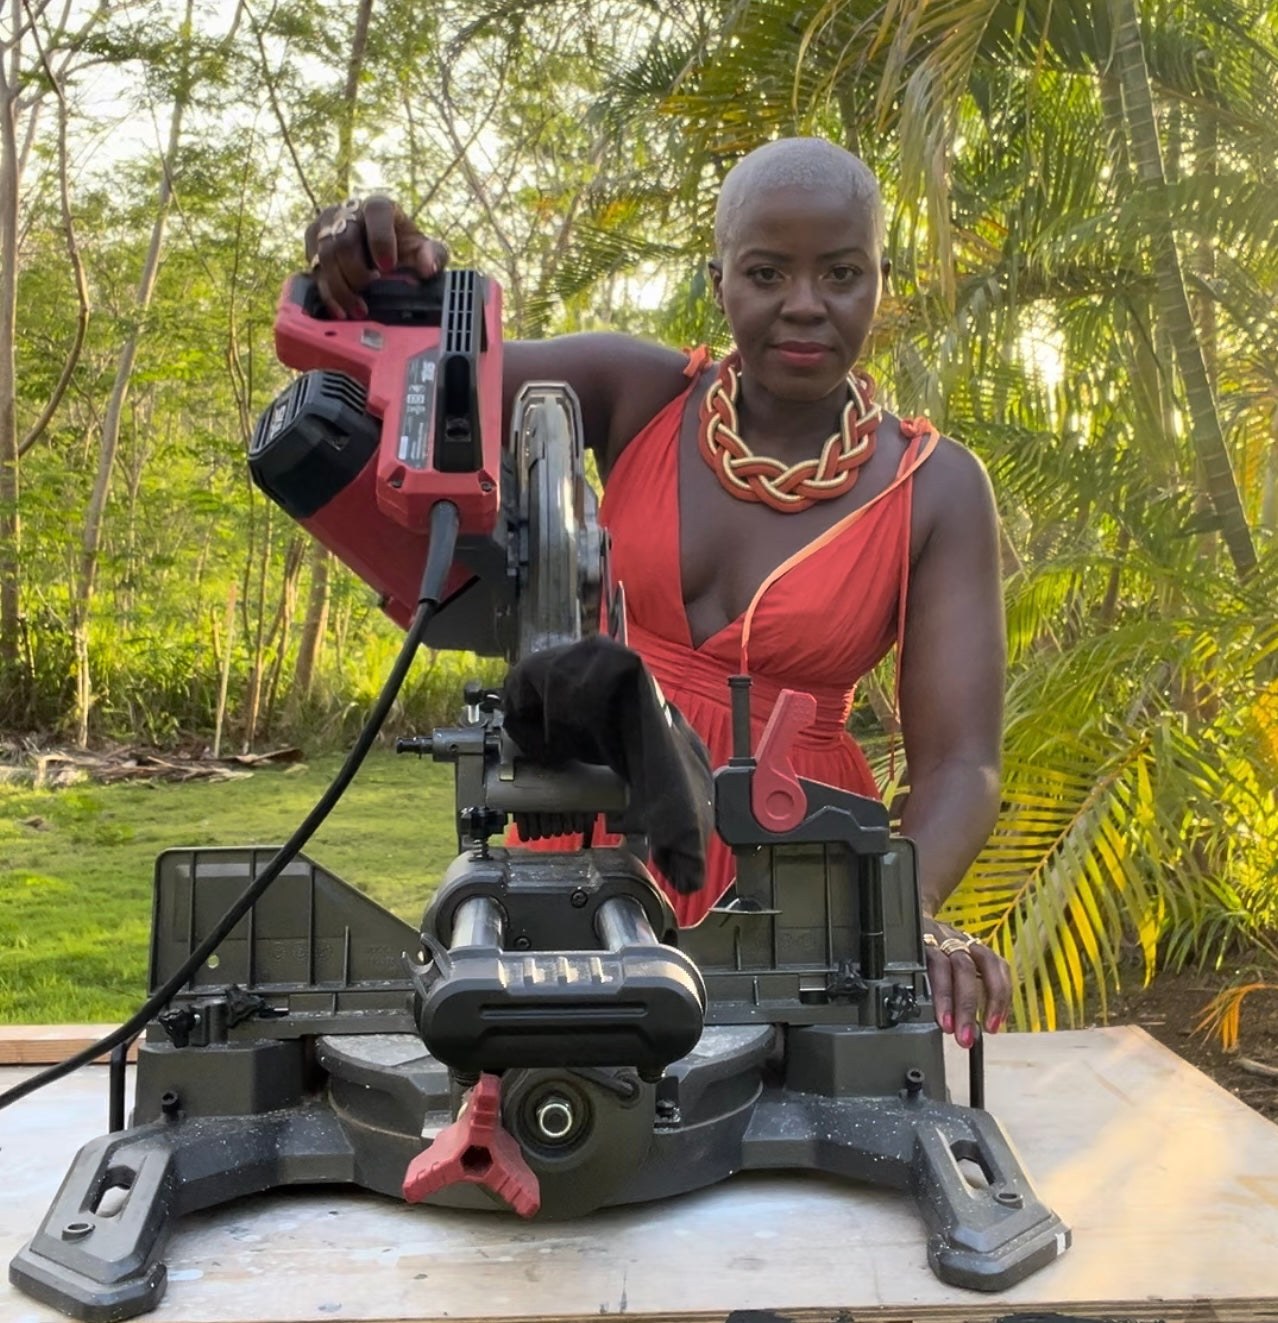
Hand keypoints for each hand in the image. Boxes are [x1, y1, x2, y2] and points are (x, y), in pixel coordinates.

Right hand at [304, 195, 448, 319]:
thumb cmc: (402, 248)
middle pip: (344, 239)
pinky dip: (328, 295)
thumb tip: (428, 268)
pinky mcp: (313, 244)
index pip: (376, 211)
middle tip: (370, 291)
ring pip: (325, 256)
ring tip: (359, 310)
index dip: (381, 238)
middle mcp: (347, 210)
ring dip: (341, 288)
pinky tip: (340, 311)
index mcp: (378, 206)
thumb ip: (433, 255)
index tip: (388, 267)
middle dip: (356, 272)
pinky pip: (314, 270)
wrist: (379, 251)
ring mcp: (326, 225)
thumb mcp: (422, 250)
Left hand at [922, 917, 1010, 1048]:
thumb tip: (921, 1024)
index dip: (943, 995)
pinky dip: (1001, 993)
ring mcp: (965, 940)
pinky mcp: (980, 947)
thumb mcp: (904, 962)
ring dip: (992, 1000)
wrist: (917, 917)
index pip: (935, 964)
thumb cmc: (912, 951)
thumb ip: (914, 985)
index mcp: (923, 942)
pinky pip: (998, 965)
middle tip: (964, 1036)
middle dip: (966, 1005)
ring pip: (984, 962)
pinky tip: (999, 1016)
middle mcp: (946, 938)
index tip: (946, 1024)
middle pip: (962, 966)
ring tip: (991, 1028)